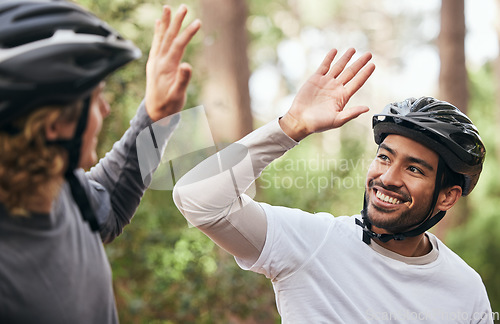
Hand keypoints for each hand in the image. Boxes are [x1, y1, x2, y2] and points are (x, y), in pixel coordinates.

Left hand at [145, 5, 200, 121]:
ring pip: (161, 38)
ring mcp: (154, 61)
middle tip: (183, 7)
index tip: (198, 22)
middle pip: (168, 37)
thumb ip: (182, 80)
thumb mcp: (177, 96)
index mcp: (165, 67)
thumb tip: (187, 65)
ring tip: (167, 8)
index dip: (188, 33)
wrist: (154, 113)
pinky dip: (158, 32)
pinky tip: (159, 24)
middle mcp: (158, 61)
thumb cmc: (168, 106)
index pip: (178, 45)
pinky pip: (156, 44)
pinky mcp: (154, 64)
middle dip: (176, 21)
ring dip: (165, 22)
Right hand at [279, 48, 374, 140]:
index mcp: (343, 97)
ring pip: (338, 67)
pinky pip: (324, 66)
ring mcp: (326, 82)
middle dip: (360, 63)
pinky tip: (334, 51)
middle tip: (369, 54)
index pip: (357, 82)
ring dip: (346, 58)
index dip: (365, 73)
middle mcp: (336, 88)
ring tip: (353, 49)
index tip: (373, 65)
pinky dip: (329, 58)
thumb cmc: (318, 123)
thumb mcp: (337, 120)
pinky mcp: (315, 79)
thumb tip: (367, 108)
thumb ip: (351, 113)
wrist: (300, 120)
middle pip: (351, 72)